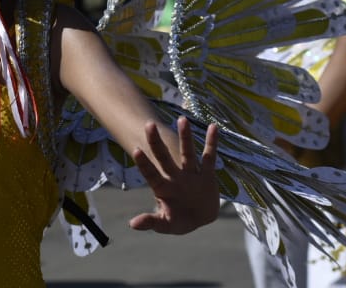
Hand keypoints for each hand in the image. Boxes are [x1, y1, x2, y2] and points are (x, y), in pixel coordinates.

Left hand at [129, 117, 219, 233]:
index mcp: (163, 188)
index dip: (144, 163)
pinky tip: (213, 127)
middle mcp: (175, 177)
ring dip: (185, 136)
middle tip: (149, 125)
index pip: (151, 174)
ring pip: (187, 153)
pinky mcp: (207, 175)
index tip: (136, 150)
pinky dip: (211, 143)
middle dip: (156, 142)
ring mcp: (191, 174)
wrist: (201, 219)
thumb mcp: (165, 225)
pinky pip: (209, 157)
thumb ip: (152, 222)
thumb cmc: (179, 221)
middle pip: (164, 157)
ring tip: (182, 119)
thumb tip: (133, 224)